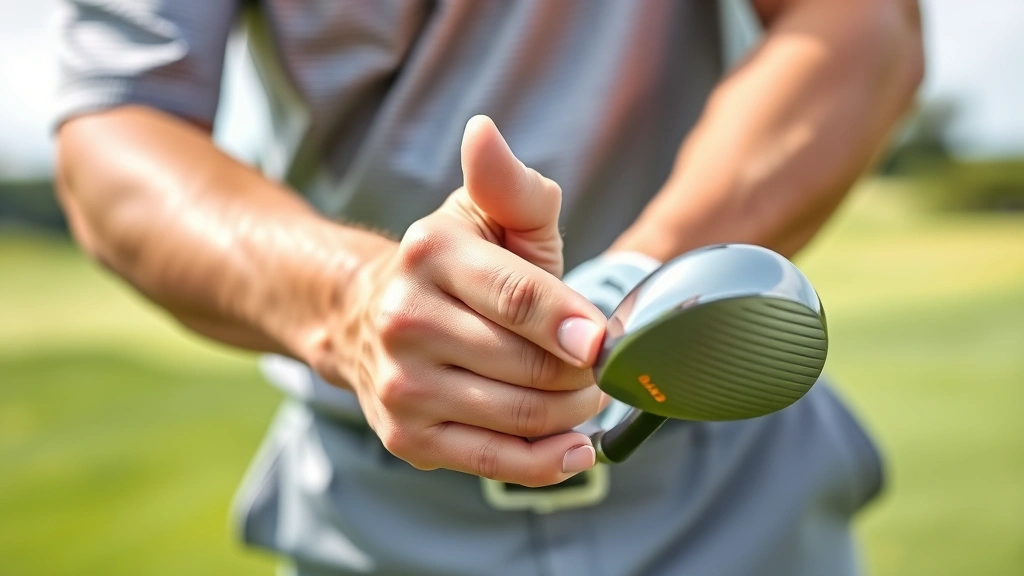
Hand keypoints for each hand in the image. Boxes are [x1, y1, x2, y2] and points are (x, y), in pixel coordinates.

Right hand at [341, 117, 608, 486]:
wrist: (368, 318)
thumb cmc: (456, 266)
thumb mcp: (486, 216)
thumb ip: (507, 183)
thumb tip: (484, 131)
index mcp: (429, 254)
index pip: (517, 296)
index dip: (571, 324)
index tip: (606, 342)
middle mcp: (405, 320)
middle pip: (527, 364)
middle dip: (582, 371)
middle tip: (598, 364)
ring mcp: (401, 385)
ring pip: (518, 415)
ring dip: (572, 411)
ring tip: (583, 393)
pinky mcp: (406, 437)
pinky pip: (493, 462)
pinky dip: (547, 462)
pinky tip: (575, 447)